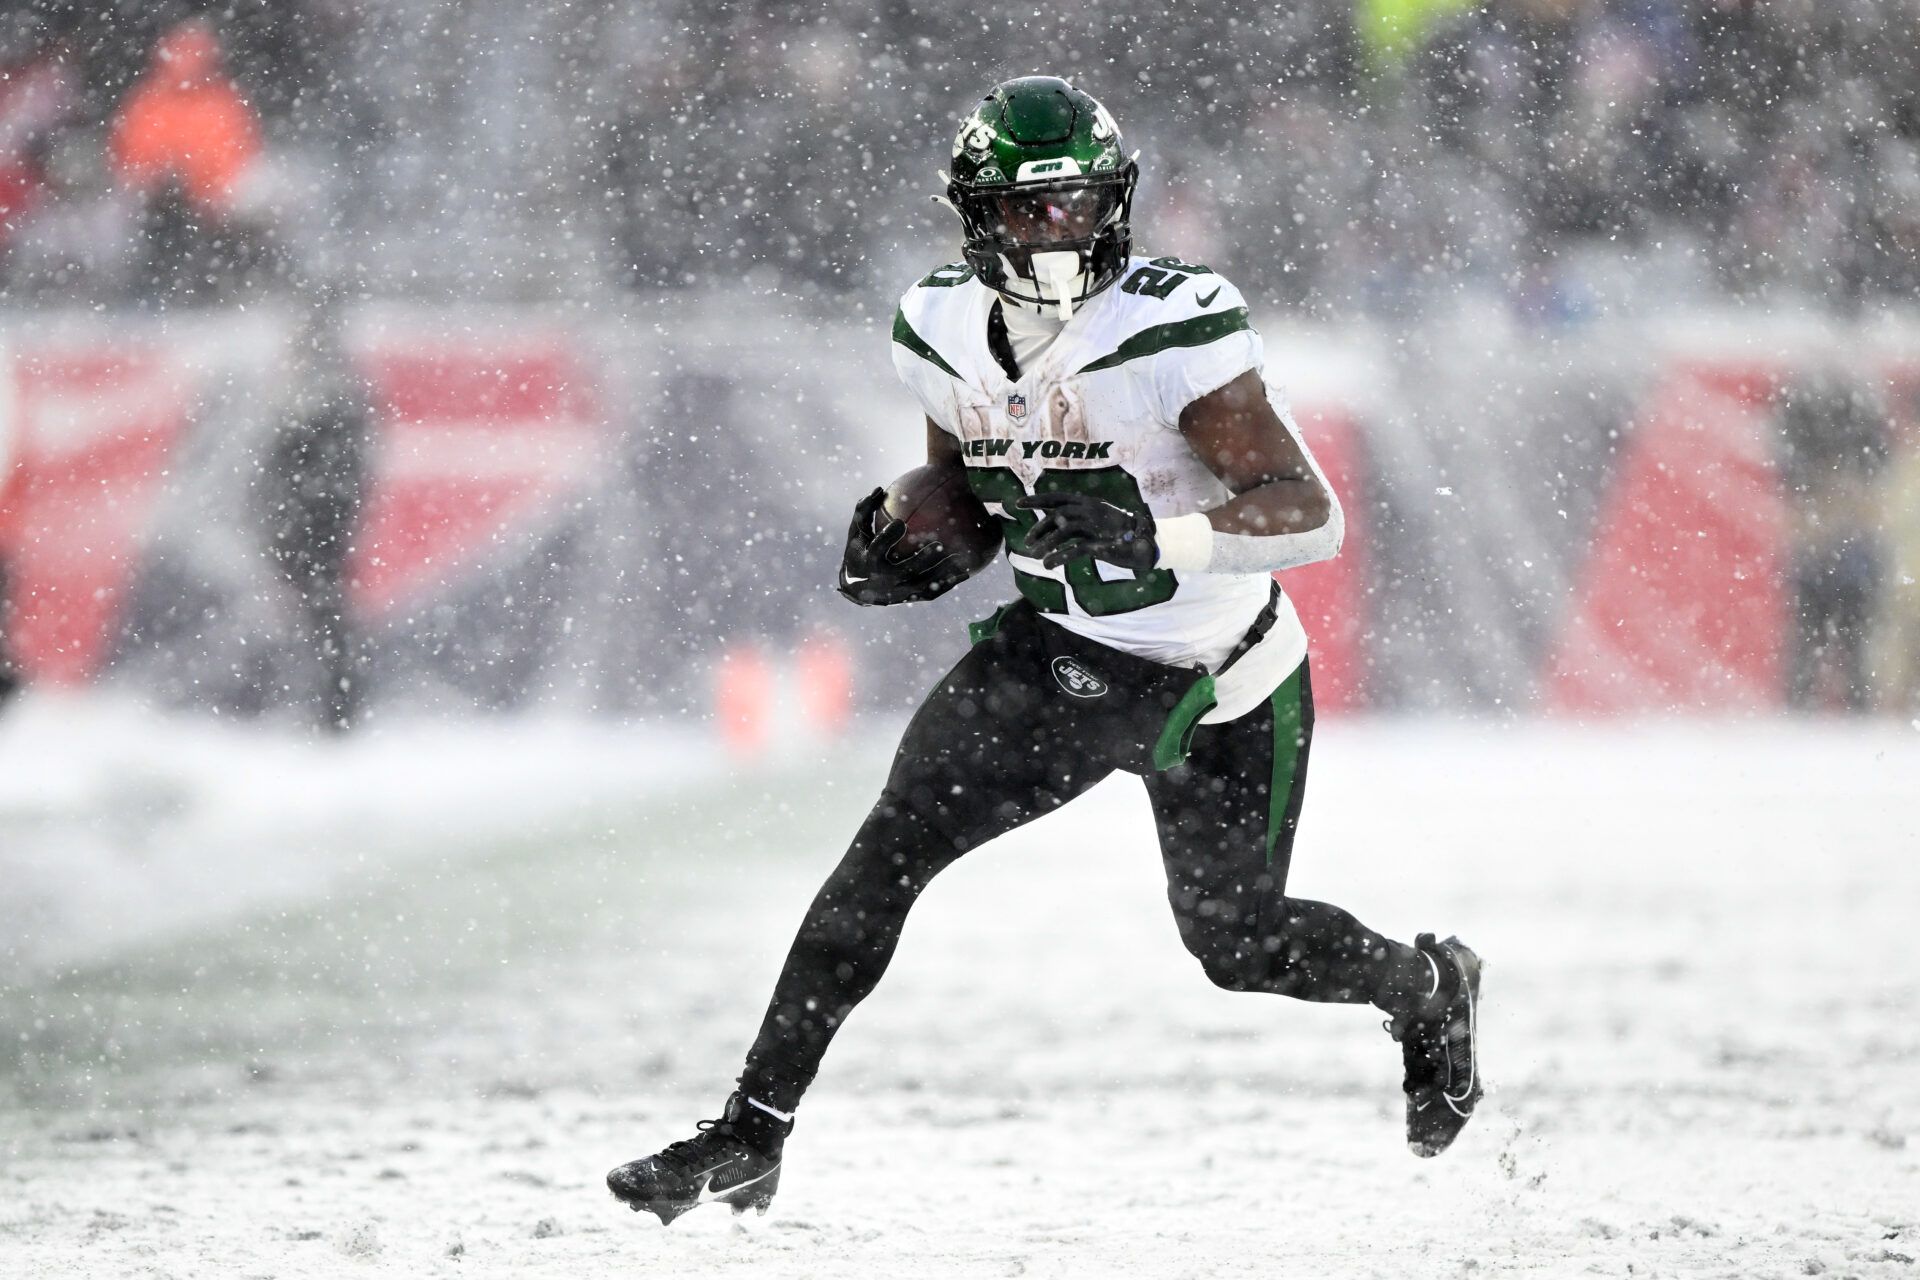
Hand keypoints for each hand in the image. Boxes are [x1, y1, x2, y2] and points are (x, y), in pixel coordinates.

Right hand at [837, 487, 969, 605]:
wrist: (857, 590)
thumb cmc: (859, 552)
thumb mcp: (856, 533)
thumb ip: (864, 512)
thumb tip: (879, 488)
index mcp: (869, 561)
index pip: (878, 549)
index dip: (888, 537)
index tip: (900, 522)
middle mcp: (884, 580)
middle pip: (905, 571)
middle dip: (921, 560)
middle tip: (938, 545)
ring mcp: (897, 592)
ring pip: (922, 584)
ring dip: (940, 573)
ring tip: (959, 559)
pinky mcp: (908, 599)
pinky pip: (930, 593)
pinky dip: (947, 585)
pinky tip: (964, 574)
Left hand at [1018, 491, 1157, 570]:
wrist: (1145, 543)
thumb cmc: (1118, 532)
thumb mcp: (1094, 522)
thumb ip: (1075, 521)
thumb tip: (1053, 524)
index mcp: (1088, 503)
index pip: (1057, 498)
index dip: (1037, 500)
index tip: (1018, 504)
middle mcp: (1090, 510)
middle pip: (1057, 514)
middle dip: (1039, 528)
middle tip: (1027, 542)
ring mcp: (1097, 526)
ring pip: (1064, 530)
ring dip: (1047, 543)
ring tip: (1035, 556)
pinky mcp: (1101, 544)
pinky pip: (1076, 549)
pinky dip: (1060, 557)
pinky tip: (1049, 564)